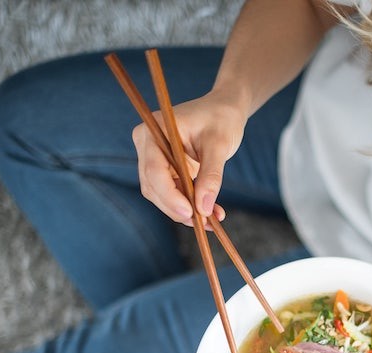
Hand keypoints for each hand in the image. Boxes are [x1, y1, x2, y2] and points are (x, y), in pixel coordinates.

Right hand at [132, 89, 244, 224]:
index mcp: (153, 131)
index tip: (190, 212)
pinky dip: (190, 206)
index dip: (169, 195)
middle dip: (177, 207)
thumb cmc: (221, 119)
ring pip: (161, 196)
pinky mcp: (166, 171)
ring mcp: (154, 160)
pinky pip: (173, 194)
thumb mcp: (219, 145)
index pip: (153, 170)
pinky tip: (210, 215)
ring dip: (184, 212)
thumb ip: (211, 175)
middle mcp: (147, 146)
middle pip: (154, 187)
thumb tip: (204, 208)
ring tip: (212, 220)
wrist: (224, 111)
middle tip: (204, 222)